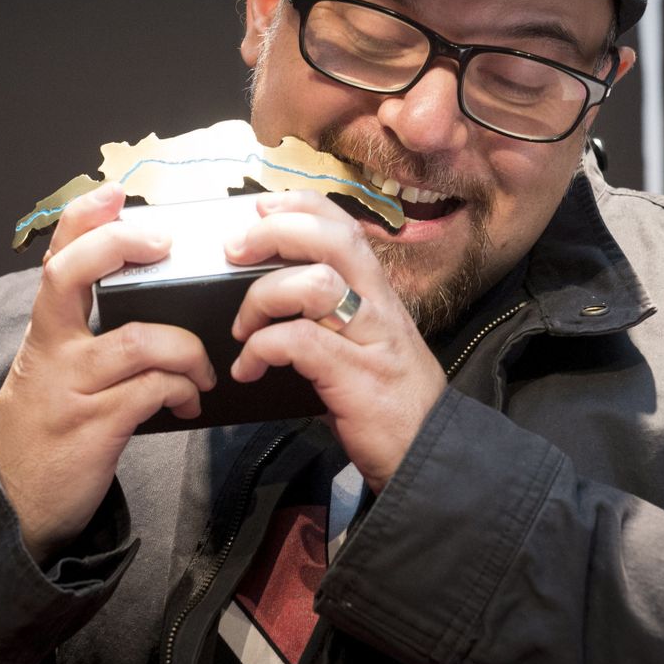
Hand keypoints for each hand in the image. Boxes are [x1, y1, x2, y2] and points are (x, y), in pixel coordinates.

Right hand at [0, 184, 215, 563]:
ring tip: (204, 369)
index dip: (82, 220)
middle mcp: (51, 351)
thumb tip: (156, 298)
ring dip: (187, 348)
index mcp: (46, 331)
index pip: (56, 258)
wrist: (14, 505)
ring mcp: (68, 389)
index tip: (115, 193)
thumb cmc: (49, 426)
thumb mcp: (56, 371)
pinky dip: (182, 390)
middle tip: (165, 243)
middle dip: (121, 246)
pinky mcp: (91, 429)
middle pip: (72, 276)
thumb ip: (89, 333)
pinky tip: (189, 402)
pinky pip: (151, 392)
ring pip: (139, 341)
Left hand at [226, 190, 446, 492]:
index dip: (300, 207)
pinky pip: (298, 342)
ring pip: (316, 283)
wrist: (428, 456)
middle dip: (276, 232)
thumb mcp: (367, 346)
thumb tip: (276, 298)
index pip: (344, 227)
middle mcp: (378, 306)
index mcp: (377, 294)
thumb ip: (333, 318)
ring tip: (241, 326)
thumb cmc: (390, 403)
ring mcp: (370, 339)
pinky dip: (260, 349)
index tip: (261, 209)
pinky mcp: (355, 376)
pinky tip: (248, 369)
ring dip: (263, 296)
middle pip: (331, 239)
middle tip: (234, 249)